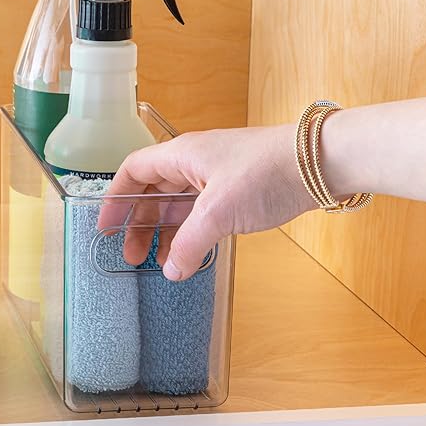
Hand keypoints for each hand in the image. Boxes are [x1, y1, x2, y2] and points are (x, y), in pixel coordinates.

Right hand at [99, 125, 315, 280]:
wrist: (320, 162)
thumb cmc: (265, 173)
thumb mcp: (218, 212)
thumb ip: (189, 243)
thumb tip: (172, 270)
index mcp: (182, 155)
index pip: (134, 171)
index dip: (116, 198)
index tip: (106, 228)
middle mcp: (195, 161)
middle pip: (154, 190)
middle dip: (141, 223)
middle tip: (134, 256)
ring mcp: (218, 174)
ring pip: (180, 203)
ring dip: (168, 231)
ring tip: (163, 262)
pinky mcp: (239, 188)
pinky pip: (204, 210)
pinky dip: (194, 231)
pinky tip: (193, 252)